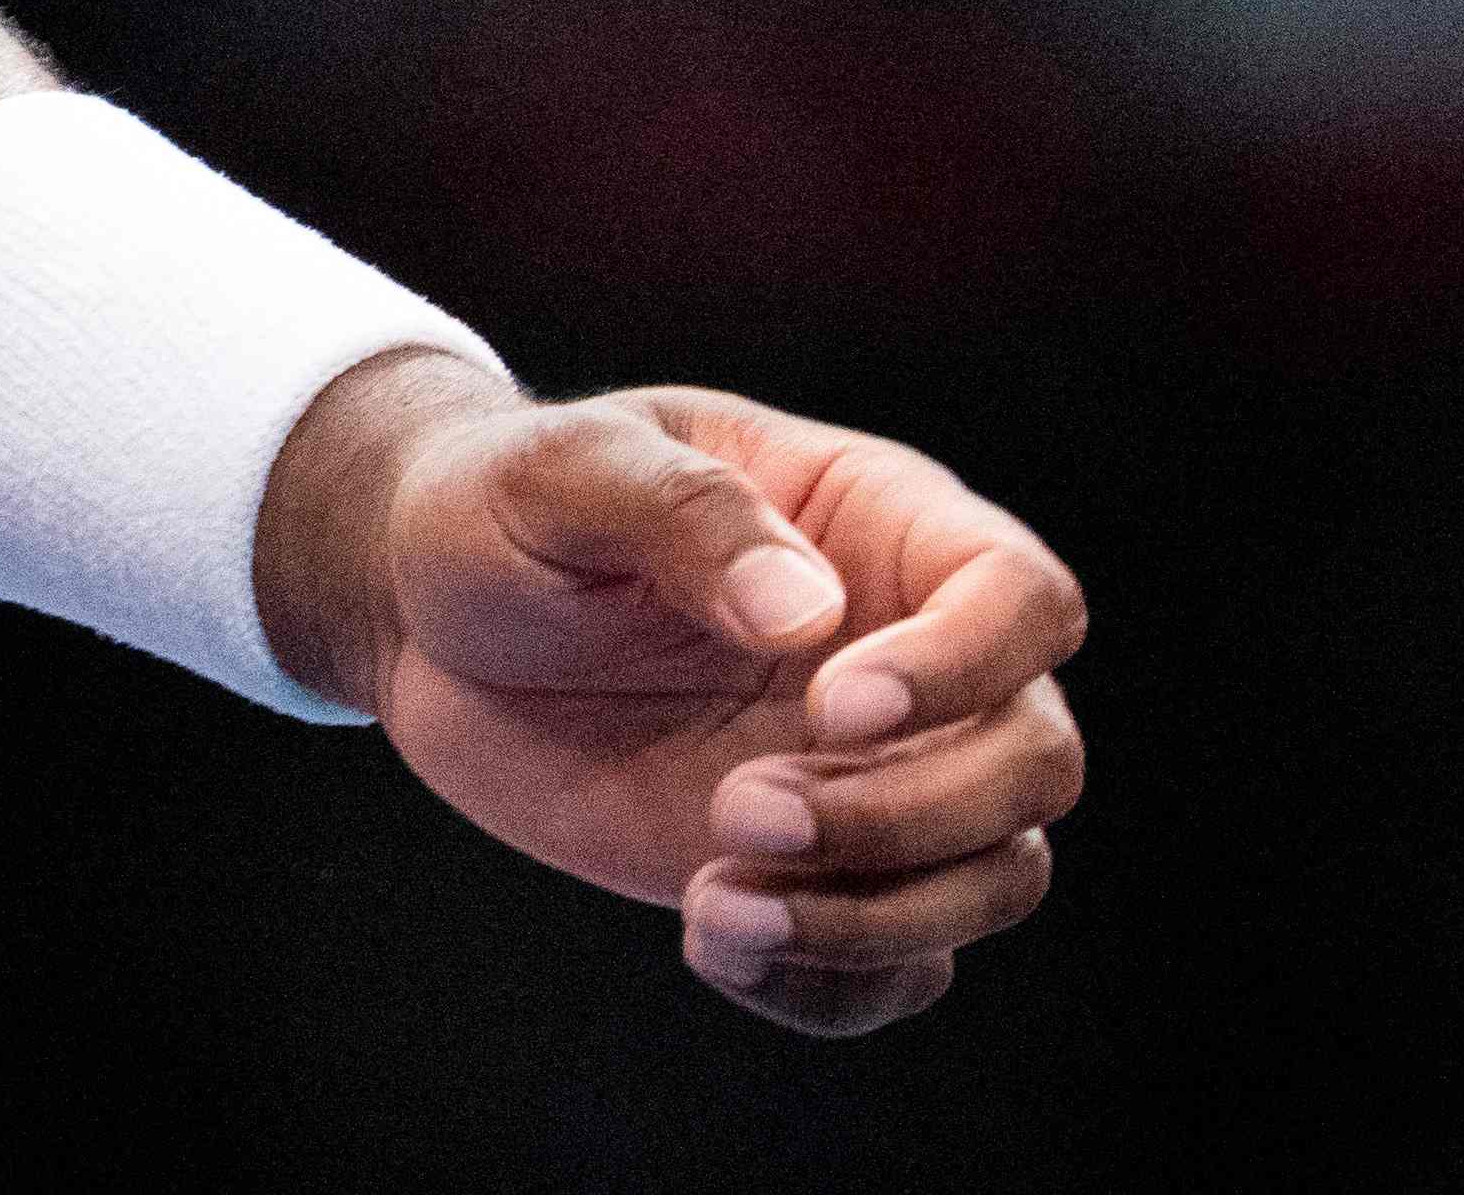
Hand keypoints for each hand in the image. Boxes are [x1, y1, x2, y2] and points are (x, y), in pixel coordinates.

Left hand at [278, 356, 1088, 1034]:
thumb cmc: (503, 509)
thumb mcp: (560, 477)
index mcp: (878, 526)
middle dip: (915, 812)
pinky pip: (901, 968)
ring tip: (713, 905)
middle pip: (1035, 760)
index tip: (836, 707)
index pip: (1023, 599)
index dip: (966, 666)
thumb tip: (811, 613)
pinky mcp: (823, 877)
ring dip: (877, 916)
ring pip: (997, 878)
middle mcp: (914, 662)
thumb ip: (685, 516)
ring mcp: (879, 779)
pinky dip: (833, 986)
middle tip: (743, 811)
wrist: (428, 620)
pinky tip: (710, 942)